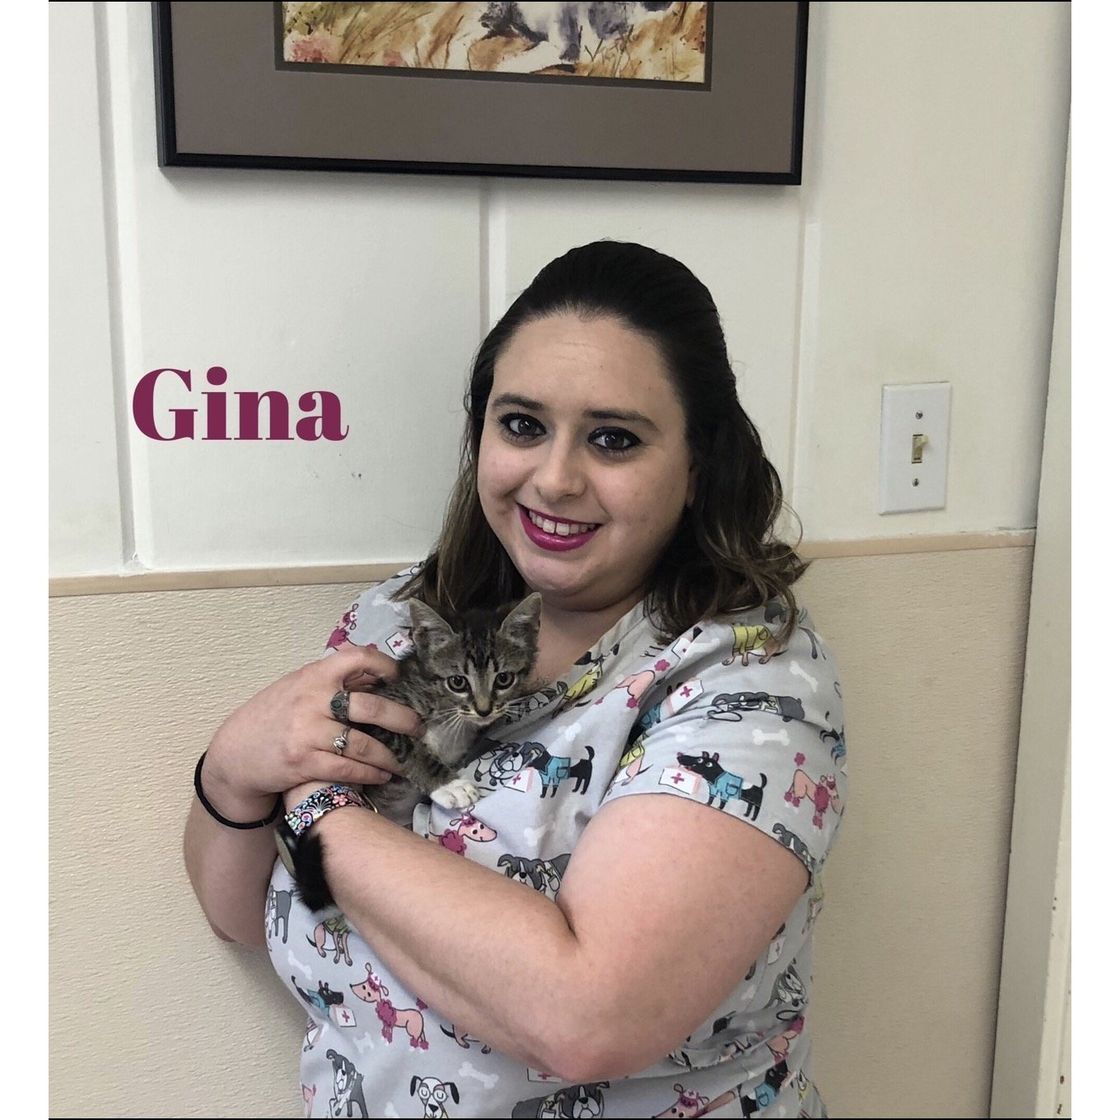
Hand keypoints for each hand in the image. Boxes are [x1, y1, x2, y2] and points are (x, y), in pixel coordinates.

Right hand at [202, 644, 421, 814]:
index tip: (398, 676)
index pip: (355, 658)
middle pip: (370, 708)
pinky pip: (348, 768)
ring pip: (363, 744)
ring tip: (402, 761)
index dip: (382, 664)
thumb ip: (330, 680)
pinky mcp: (305, 762)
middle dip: (402, 719)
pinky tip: (382, 775)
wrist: (234, 753)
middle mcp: (312, 701)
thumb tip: (369, 670)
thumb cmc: (270, 717)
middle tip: (418, 727)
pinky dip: (370, 773)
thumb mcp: (295, 687)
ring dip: (389, 756)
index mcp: (313, 676)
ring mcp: (308, 733)